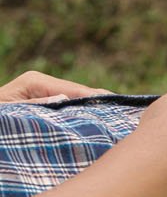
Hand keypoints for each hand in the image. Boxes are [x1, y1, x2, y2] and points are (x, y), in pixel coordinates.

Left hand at [0, 70, 114, 102]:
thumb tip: (64, 99)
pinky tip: (101, 115)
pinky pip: (71, 102)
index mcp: (35, 81)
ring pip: (77, 96)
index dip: (93, 97)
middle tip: (124, 109)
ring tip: (118, 112)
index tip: (114, 104)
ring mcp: (46, 89)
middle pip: (78, 91)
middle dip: (98, 100)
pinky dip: (85, 109)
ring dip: (94, 106)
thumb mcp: (10, 113)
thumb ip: (35, 106)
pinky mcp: (48, 98)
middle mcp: (43, 81)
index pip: (71, 89)